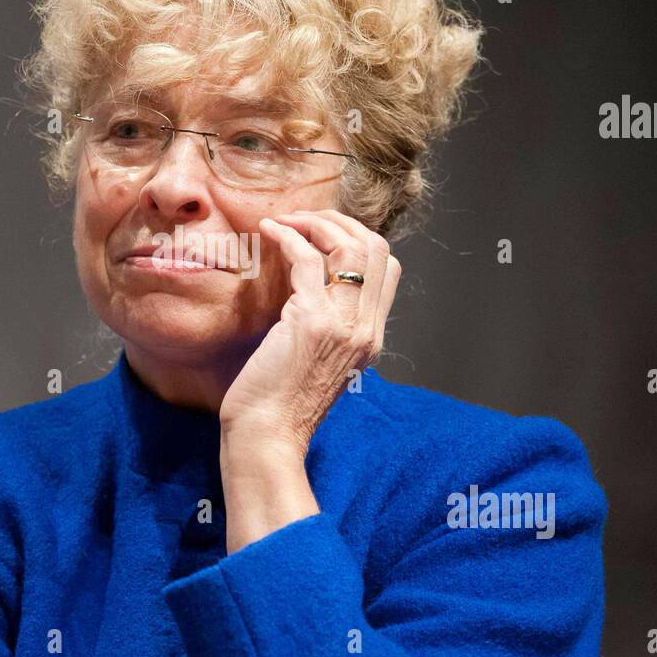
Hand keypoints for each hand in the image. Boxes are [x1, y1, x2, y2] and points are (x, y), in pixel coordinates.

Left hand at [218, 209, 402, 451]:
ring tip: (286, 221)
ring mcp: (342, 324)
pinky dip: (288, 237)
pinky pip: (307, 260)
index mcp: (370, 338)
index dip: (358, 240)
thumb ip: (328, 328)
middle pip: (377, 249)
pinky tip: (269, 233)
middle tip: (305, 220)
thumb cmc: (279, 405)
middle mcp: (365, 329)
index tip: (323, 235)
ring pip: (350, 246)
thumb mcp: (319, 362)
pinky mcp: (310, 321)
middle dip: (340, 223)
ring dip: (315, 223)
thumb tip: (309, 290)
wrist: (268, 437)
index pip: (389, 269)